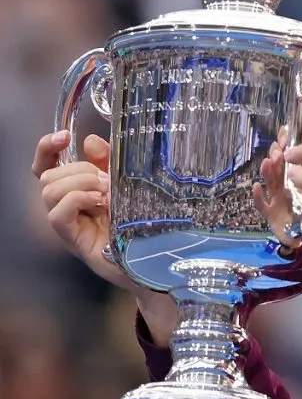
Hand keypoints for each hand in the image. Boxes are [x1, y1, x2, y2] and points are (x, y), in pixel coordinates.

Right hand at [33, 130, 177, 344]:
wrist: (158, 261)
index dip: (47, 149)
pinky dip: (76, 200)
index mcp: (78, 192)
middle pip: (48, 176)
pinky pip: (58, 214)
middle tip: (106, 181)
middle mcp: (68, 208)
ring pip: (49, 190)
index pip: (47, 166)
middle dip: (78, 169)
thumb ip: (109, 163)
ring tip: (105, 193)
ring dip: (78, 183)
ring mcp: (70, 225)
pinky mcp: (75, 240)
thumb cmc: (143, 224)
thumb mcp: (128, 186)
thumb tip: (91, 141)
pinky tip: (100, 202)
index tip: (65, 137)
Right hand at [252, 132, 301, 251]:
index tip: (287, 128)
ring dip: (269, 171)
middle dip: (279, 155)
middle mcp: (285, 183)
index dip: (291, 141)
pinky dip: (259, 197)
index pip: (296, 155)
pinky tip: (257, 187)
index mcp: (299, 176)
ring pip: (271, 182)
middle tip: (279, 145)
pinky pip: (263, 206)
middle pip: (280, 166)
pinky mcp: (270, 215)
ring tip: (269, 161)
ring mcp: (276, 198)